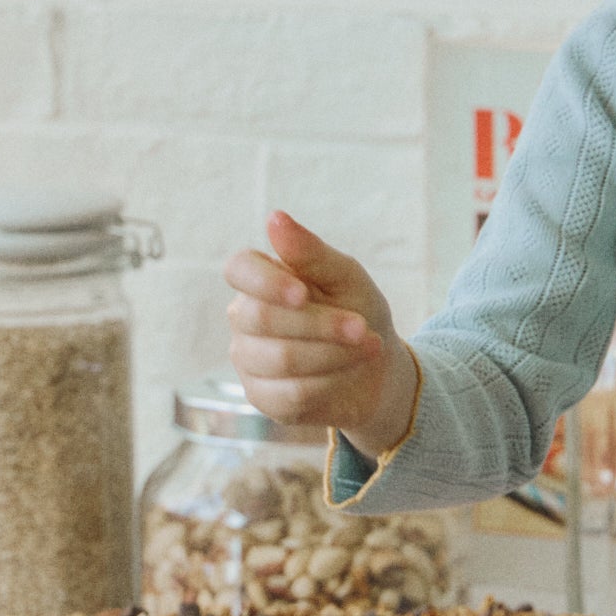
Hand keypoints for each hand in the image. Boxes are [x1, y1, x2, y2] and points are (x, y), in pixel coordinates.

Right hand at [224, 211, 418, 460]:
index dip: (266, 283)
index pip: (239, 270)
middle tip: (363, 328)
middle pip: (263, 319)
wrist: (376, 370)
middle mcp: (243, 317)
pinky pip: (290, 393)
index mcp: (259, 279)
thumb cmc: (357, 311)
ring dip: (334, 354)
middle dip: (322, 325)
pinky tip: (348, 373)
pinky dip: (331, 382)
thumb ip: (311, 253)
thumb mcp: (345, 278)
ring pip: (280, 359)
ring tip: (369, 347)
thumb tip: (275, 219)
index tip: (303, 292)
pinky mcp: (262, 397)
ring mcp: (247, 360)